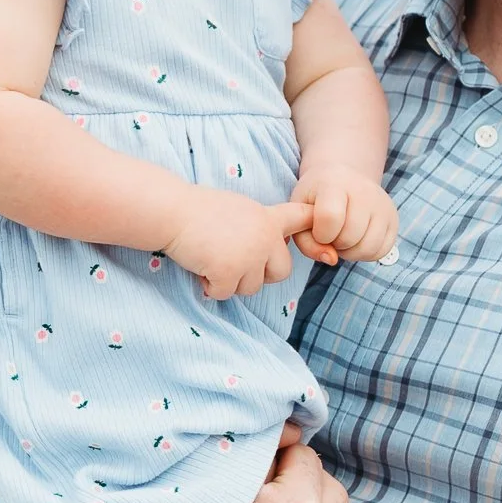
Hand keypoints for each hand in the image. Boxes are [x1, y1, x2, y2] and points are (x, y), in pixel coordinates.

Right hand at [164, 189, 313, 298]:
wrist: (172, 211)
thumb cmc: (198, 209)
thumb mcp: (240, 209)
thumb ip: (259, 226)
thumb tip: (273, 246)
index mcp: (268, 218)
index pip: (303, 219)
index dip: (315, 227)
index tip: (329, 241)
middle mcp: (266, 237)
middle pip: (281, 273)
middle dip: (258, 275)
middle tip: (231, 262)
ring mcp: (250, 255)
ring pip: (251, 288)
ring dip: (231, 281)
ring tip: (211, 258)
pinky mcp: (230, 271)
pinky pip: (225, 293)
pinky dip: (211, 286)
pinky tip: (201, 266)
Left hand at [290, 167, 397, 264]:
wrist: (341, 178)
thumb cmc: (315, 199)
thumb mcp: (300, 215)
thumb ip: (306, 241)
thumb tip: (331, 259)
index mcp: (335, 183)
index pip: (330, 217)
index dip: (320, 234)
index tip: (317, 230)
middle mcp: (364, 190)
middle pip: (350, 236)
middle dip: (335, 244)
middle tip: (330, 234)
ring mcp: (382, 204)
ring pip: (368, 247)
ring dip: (351, 252)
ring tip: (342, 238)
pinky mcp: (394, 218)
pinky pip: (382, 251)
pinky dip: (366, 254)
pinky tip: (356, 241)